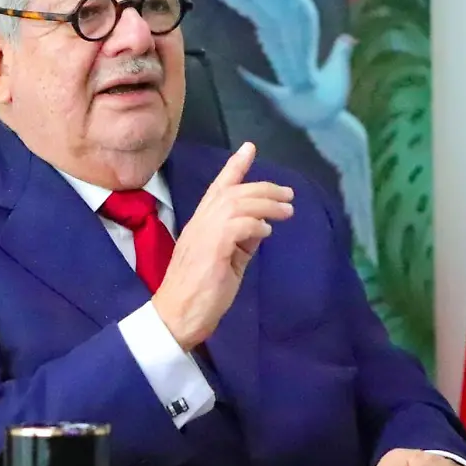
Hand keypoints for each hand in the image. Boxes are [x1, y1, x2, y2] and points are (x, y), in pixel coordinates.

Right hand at [152, 142, 293, 349]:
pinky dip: (256, 224)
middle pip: (234, 192)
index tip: (249, 148)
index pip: (217, 187)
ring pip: (238, 203)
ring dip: (267, 204)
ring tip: (288, 210)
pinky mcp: (212, 248)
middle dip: (264, 187)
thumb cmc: (201, 293)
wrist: (177, 316)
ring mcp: (204, 234)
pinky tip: (267, 230)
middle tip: (288, 194)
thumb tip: (262, 224)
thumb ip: (242, 241)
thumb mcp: (227, 260)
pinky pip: (238, 225)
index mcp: (201, 224)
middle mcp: (200, 223)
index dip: (235, 166)